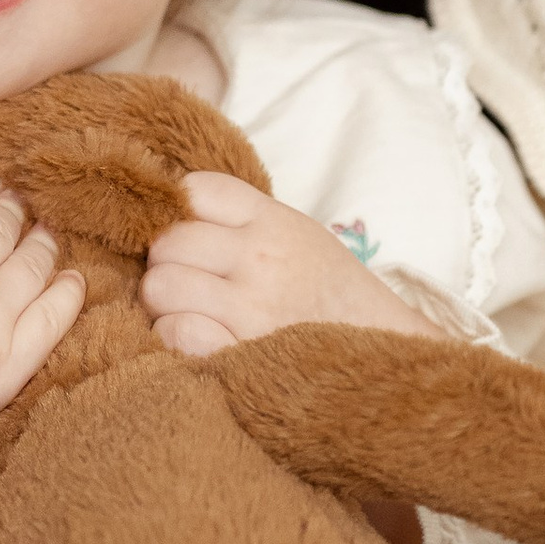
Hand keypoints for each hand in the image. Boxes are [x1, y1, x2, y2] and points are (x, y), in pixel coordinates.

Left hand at [141, 173, 438, 357]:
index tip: (188, 238)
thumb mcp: (299, 237)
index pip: (196, 191)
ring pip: (160, 286)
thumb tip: (174, 213)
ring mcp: (251, 307)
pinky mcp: (242, 352)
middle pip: (167, 242)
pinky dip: (172, 338)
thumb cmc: (332, 296)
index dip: (179, 213)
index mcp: (273, 221)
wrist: (385, 352)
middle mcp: (261, 258)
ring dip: (162, 303)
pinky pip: (174, 332)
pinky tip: (193, 338)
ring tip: (187, 310)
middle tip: (185, 283)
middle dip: (165, 263)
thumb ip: (244, 222)